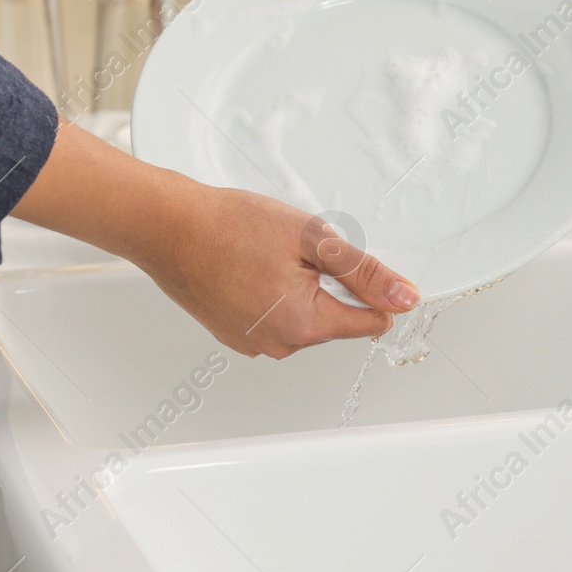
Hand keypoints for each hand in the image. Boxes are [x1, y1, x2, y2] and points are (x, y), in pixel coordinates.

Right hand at [10, 124, 419, 359]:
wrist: (167, 227)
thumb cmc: (230, 227)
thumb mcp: (314, 239)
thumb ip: (364, 273)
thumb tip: (404, 298)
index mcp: (306, 326)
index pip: (372, 323)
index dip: (374, 289)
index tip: (356, 263)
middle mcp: (280, 345)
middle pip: (337, 319)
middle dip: (331, 284)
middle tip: (303, 248)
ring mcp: (253, 342)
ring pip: (304, 318)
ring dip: (301, 288)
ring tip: (271, 254)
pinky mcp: (234, 333)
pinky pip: (274, 317)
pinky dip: (273, 293)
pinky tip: (252, 264)